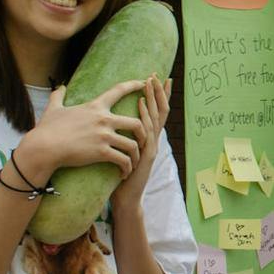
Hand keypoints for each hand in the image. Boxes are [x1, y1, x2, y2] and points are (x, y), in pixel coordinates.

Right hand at [15, 79, 146, 181]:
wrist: (43, 147)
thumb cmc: (47, 129)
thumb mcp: (54, 109)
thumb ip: (59, 96)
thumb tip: (60, 86)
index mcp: (95, 107)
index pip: (118, 91)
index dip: (134, 85)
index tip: (144, 83)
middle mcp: (103, 119)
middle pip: (137, 122)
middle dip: (144, 133)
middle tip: (144, 142)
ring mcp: (103, 136)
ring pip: (133, 145)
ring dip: (137, 155)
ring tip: (134, 163)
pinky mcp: (101, 152)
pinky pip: (123, 160)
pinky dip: (127, 168)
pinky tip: (124, 173)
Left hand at [116, 75, 169, 196]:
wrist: (125, 198)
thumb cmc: (121, 176)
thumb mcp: (124, 151)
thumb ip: (123, 137)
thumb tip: (112, 122)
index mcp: (146, 138)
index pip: (155, 111)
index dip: (158, 95)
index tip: (156, 77)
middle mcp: (153, 140)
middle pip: (160, 111)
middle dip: (159, 92)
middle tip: (156, 74)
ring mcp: (152, 147)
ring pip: (156, 118)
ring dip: (154, 99)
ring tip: (150, 82)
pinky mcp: (147, 155)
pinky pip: (147, 131)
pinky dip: (145, 116)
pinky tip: (141, 104)